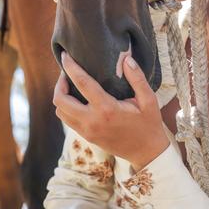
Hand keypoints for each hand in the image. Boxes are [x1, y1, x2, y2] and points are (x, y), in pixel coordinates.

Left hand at [53, 53, 169, 170]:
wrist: (146, 153)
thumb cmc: (149, 124)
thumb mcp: (149, 100)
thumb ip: (137, 78)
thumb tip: (126, 59)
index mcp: (107, 109)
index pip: (82, 83)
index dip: (70, 67)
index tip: (65, 56)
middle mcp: (92, 121)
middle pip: (61, 100)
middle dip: (59, 84)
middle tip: (66, 74)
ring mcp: (87, 131)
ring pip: (60, 112)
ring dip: (61, 97)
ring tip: (69, 86)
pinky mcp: (87, 137)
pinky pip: (67, 121)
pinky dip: (66, 108)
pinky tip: (77, 100)